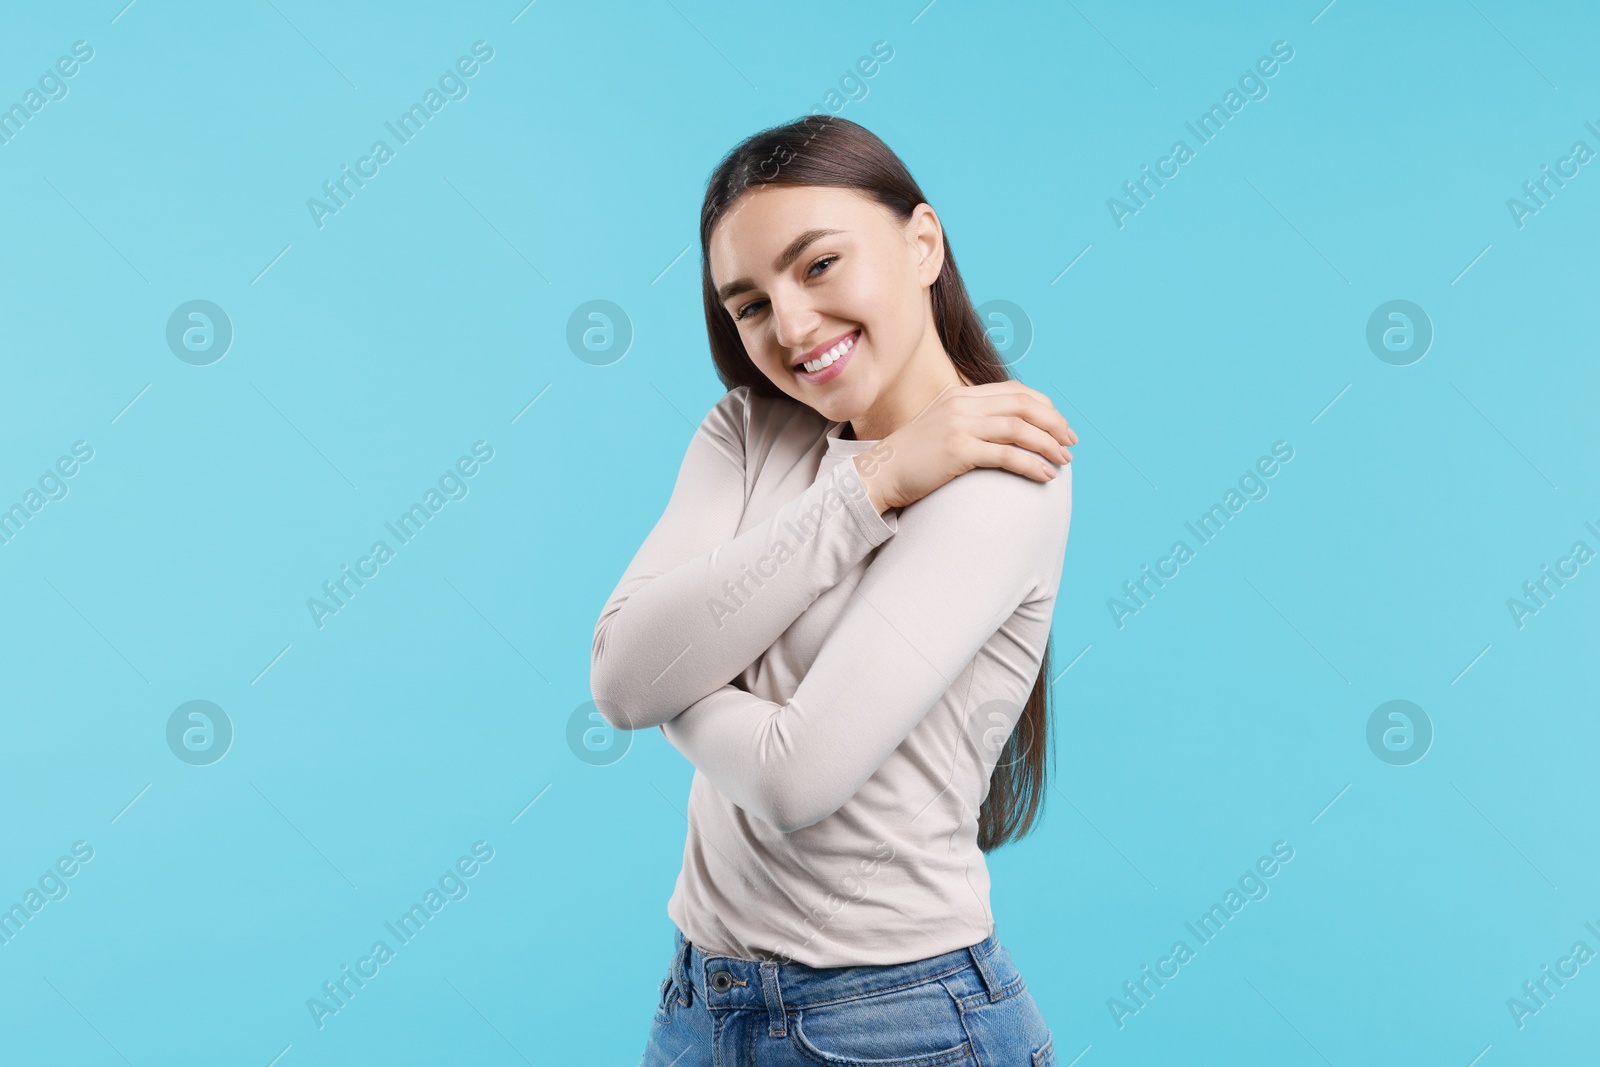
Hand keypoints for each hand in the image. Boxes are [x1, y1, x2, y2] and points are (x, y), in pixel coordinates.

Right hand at [851, 381, 1076, 512]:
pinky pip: (1007, 455)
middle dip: (1054, 424)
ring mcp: (959, 426)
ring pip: (1020, 429)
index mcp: (960, 395)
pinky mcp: (958, 450)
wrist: (878, 474)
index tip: (1060, 427)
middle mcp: (962, 404)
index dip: (1044, 407)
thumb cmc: (912, 459)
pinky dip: (1032, 465)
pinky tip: (1045, 476)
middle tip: (1071, 443)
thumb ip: (970, 423)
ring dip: (1048, 445)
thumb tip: (1007, 434)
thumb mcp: (942, 429)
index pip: (1015, 391)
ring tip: (1064, 461)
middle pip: (1024, 405)